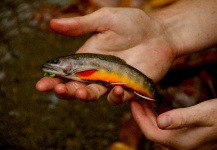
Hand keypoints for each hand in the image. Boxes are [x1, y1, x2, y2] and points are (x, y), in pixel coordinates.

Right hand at [36, 8, 175, 103]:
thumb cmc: (132, 24)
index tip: (41, 84)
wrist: (158, 32)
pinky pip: (120, 97)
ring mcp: (113, 81)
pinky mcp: (130, 87)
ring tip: (82, 92)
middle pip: (77, 87)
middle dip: (65, 91)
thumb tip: (52, 23)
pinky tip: (115, 89)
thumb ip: (81, 26)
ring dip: (86, 96)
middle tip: (58, 89)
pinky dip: (116, 96)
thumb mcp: (104, 20)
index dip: (53, 79)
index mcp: (88, 58)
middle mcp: (97, 72)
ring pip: (95, 95)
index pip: (66, 71)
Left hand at [130, 99, 216, 149]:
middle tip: (137, 99)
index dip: (139, 117)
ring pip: (159, 129)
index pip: (150, 132)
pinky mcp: (186, 135)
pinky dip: (160, 116)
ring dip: (150, 115)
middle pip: (152, 130)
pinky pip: (167, 127)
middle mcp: (178, 144)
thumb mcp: (202, 114)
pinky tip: (159, 107)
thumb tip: (159, 122)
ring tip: (146, 100)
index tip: (133, 102)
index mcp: (178, 141)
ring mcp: (182, 141)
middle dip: (142, 114)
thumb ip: (181, 118)